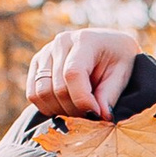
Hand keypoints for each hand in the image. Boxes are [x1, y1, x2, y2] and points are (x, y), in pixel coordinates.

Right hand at [27, 26, 141, 118]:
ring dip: (60, 110)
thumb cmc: (118, 59)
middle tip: (91, 116)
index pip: (73, 74)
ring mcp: (45, 52)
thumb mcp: (122, 74)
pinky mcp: (37, 64)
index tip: (97, 114)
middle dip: (75, 109)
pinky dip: (48, 107)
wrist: (109, 45)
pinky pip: (33, 93)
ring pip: (41, 93)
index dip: (82, 100)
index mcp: (84, 40)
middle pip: (57, 88)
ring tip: (79, 111)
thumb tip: (102, 116)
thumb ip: (110, 95)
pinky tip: (66, 107)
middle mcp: (60, 43)